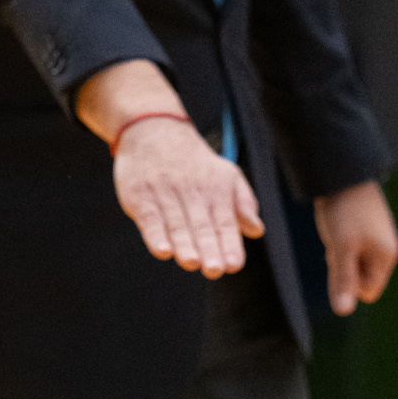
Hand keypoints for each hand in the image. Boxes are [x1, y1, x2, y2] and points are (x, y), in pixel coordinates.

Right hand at [76, 59, 262, 277]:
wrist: (153, 129)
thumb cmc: (195, 163)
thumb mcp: (226, 175)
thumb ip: (242, 203)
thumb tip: (256, 230)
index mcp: (215, 190)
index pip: (224, 221)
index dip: (229, 244)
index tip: (234, 264)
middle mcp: (192, 191)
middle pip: (201, 225)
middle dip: (209, 248)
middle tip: (214, 269)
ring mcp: (165, 194)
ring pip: (176, 223)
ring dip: (184, 244)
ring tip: (191, 262)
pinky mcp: (140, 196)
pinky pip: (149, 218)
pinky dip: (155, 235)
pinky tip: (163, 250)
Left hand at [314, 180, 397, 313]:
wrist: (343, 172)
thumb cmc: (345, 211)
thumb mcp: (341, 248)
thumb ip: (343, 280)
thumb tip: (343, 312)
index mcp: (387, 258)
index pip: (368, 293)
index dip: (350, 283)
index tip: (342, 259)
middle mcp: (386, 251)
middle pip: (360, 279)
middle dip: (344, 268)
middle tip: (339, 241)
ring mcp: (376, 240)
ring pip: (353, 263)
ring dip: (340, 254)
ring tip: (338, 231)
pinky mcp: (365, 230)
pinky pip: (350, 249)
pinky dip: (339, 242)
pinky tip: (338, 225)